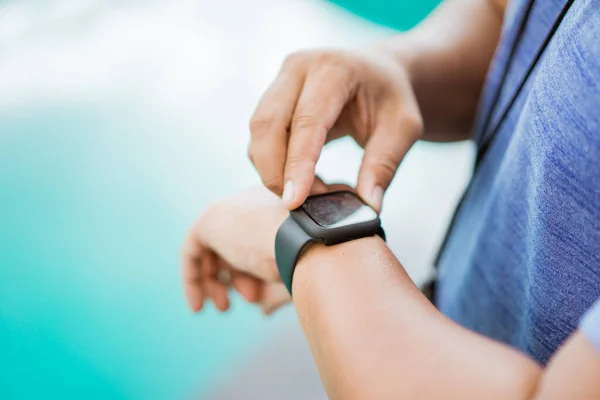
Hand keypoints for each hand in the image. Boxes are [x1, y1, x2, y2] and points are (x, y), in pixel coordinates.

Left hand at [182, 180, 329, 313]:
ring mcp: (230, 208)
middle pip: (234, 242)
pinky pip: (192, 251)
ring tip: (224, 306)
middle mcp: (252, 201)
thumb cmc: (313, 258)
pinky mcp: (209, 221)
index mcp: (278, 205)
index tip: (257, 298)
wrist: (309, 242)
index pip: (255, 238)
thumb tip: (264, 308)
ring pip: (213, 247)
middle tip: (248, 299)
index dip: (253, 272)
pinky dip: (193, 279)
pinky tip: (198, 305)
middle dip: (238, 276)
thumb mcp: (297, 272)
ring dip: (216, 281)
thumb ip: (278, 285)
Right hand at [248, 47, 422, 211]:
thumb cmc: (390, 97)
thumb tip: (367, 206)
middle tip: (298, 206)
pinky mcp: (271, 98)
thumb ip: (384, 165)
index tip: (294, 201)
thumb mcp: (403, 128)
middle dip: (274, 172)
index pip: (306, 121)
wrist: (378, 72)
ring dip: (273, 171)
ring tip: (310, 194)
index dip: (297, 164)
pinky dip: (274, 165)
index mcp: (334, 68)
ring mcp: (280, 80)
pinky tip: (302, 180)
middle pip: (267, 124)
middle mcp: (298, 68)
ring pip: (257, 133)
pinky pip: (260, 137)